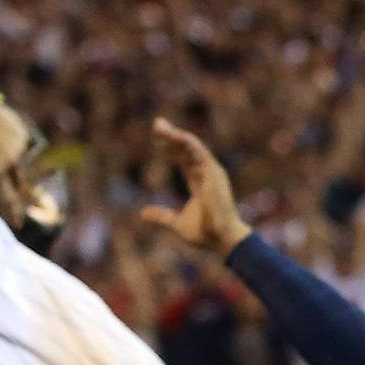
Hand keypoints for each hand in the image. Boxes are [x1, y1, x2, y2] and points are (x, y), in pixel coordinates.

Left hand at [0, 97, 35, 224]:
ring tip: (12, 172)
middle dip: (28, 200)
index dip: (14, 214)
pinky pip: (18, 147)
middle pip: (22, 187)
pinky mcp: (22, 137)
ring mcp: (18, 150)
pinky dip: (11, 146)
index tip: (18, 226)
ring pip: (22, 168)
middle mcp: (9, 164)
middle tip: (34, 209)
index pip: (8, 200)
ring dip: (18, 173)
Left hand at [139, 116, 252, 258]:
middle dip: (171, 136)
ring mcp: (211, 172)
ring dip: (175, 135)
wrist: (221, 240)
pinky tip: (173, 135)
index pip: (183, 159)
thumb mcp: (177, 223)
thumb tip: (143, 213)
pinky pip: (199, 153)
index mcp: (198, 181)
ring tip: (159, 126)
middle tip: (156, 123)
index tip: (157, 139)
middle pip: (187, 149)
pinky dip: (185, 143)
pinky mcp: (214, 174)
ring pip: (192, 147)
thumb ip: (162, 216)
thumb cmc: (205, 233)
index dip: (170, 148)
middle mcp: (206, 173)